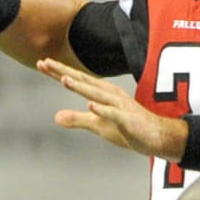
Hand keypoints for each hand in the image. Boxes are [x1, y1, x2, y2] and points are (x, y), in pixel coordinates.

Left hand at [37, 58, 187, 161]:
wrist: (158, 137)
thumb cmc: (129, 128)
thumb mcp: (98, 125)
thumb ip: (78, 119)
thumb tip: (55, 118)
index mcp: (102, 94)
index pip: (77, 80)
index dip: (58, 72)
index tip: (41, 63)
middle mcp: (110, 95)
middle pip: (83, 81)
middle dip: (63, 71)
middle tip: (44, 62)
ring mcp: (120, 106)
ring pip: (96, 94)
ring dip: (80, 87)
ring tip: (64, 79)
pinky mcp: (128, 120)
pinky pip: (113, 114)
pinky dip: (102, 109)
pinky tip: (90, 105)